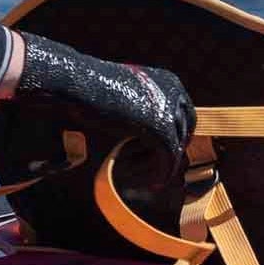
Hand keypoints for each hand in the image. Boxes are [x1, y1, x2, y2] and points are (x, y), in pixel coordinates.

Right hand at [11, 34, 194, 160]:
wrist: (78, 84)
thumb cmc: (92, 88)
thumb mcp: (127, 94)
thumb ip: (142, 108)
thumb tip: (145, 130)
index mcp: (169, 81)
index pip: (185, 115)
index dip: (177, 136)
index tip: (164, 153)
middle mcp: (174, 93)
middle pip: (185, 130)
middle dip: (174, 151)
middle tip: (161, 170)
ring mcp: (169, 110)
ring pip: (176, 146)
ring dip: (163, 165)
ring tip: (149, 178)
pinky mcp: (159, 128)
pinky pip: (168, 157)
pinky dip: (161, 172)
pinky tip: (152, 183)